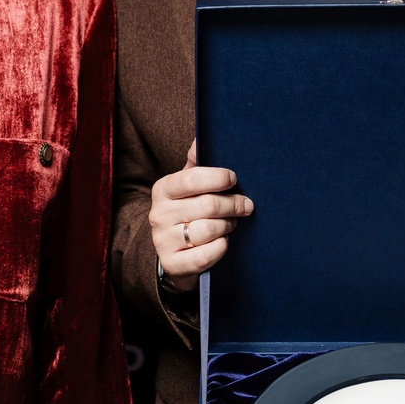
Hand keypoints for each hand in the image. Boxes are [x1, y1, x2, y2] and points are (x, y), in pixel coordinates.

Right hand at [148, 140, 253, 291]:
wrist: (173, 253)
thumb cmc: (186, 213)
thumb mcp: (187, 187)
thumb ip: (194, 164)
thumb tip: (200, 139)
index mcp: (162, 189)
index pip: (191, 179)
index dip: (218, 178)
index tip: (234, 179)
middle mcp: (159, 214)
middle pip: (207, 205)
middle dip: (233, 204)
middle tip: (245, 205)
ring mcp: (163, 241)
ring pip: (209, 230)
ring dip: (228, 226)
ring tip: (231, 223)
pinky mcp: (173, 264)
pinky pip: (207, 254)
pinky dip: (221, 247)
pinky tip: (223, 242)